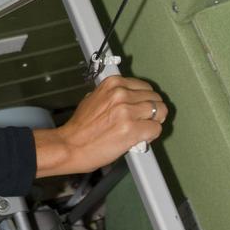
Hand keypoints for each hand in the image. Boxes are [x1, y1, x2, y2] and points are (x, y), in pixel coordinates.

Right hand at [32, 76, 167, 177]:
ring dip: (154, 122)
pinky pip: (156, 129)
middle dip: (152, 111)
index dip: (145, 100)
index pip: (146, 87)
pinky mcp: (132, 129)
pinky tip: (139, 139)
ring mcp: (127, 111)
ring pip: (160, 112)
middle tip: (143, 121)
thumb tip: (131, 101)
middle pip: (155, 99)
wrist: (70, 145)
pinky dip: (151, 135)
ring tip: (142, 130)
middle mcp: (121, 94)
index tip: (141, 109)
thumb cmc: (80, 127)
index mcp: (113, 84)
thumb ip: (112, 96)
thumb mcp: (93, 98)